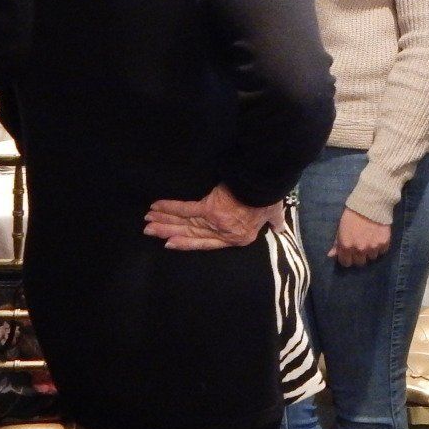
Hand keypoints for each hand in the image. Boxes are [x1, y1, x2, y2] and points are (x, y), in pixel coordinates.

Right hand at [143, 185, 274, 250]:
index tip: (171, 242)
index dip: (188, 243)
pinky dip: (170, 208)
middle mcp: (222, 232)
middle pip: (190, 232)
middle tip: (149, 231)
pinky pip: (185, 209)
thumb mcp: (275, 213)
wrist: (265, 185)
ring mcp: (213, 221)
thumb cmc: (269, 199)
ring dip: (163, 221)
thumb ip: (275, 222)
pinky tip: (156, 207)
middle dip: (168, 231)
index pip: (207, 243)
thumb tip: (280, 228)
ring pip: (184, 222)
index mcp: (237, 238)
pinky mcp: (208, 208)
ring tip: (147, 223)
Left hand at [331, 209, 391, 267]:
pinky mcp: (384, 243)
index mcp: (347, 246)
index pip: (346, 263)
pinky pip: (382, 251)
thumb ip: (337, 243)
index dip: (347, 258)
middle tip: (360, 247)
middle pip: (360, 263)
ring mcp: (373, 247)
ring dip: (370, 251)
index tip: (349, 254)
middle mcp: (360, 250)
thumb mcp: (341, 228)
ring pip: (371, 257)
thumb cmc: (352, 215)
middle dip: (359, 256)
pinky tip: (377, 238)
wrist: (371, 204)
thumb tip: (331, 255)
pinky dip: (380, 247)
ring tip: (370, 241)